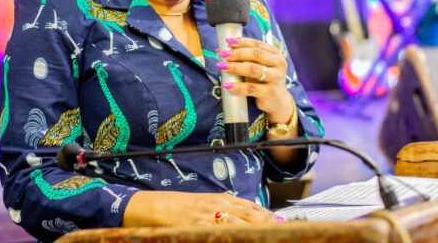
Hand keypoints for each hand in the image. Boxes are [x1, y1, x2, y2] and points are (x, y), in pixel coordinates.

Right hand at [122, 191, 279, 226]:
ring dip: (253, 229)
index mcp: (221, 200)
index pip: (252, 208)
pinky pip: (214, 232)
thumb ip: (227, 209)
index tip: (284, 223)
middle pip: (249, 216)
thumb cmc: (180, 207)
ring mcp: (207, 217)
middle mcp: (217, 206)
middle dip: (267, 224)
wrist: (153, 207)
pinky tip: (237, 236)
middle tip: (283, 229)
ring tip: (269, 234)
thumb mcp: (205, 203)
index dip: (268, 216)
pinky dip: (228, 233)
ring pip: (236, 224)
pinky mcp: (195, 227)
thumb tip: (250, 216)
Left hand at [217, 37, 292, 123]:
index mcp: (275, 54)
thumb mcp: (257, 66)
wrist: (278, 102)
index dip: (242, 42)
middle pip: (256, 54)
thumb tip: (219, 50)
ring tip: (222, 67)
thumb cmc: (264, 80)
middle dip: (237, 53)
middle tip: (223, 54)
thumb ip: (243, 58)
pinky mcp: (271, 92)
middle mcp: (278, 64)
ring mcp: (276, 78)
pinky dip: (237, 86)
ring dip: (235, 67)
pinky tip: (227, 85)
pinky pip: (251, 88)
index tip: (228, 42)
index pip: (257, 45)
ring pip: (253, 69)